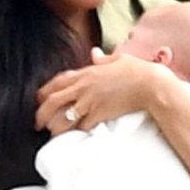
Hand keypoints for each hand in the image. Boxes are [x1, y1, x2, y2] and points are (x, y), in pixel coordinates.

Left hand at [35, 48, 165, 135]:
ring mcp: (90, 101)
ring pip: (64, 117)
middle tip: (38, 124)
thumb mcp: (117, 59)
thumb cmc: (137, 70)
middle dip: (42, 114)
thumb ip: (103, 59)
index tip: (39, 101)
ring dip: (57, 127)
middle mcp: (84, 87)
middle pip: (53, 101)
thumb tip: (95, 52)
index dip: (45, 92)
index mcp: (86, 73)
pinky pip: (83, 126)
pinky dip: (78, 132)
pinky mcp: (99, 114)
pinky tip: (76, 136)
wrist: (150, 85)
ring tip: (53, 134)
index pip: (57, 82)